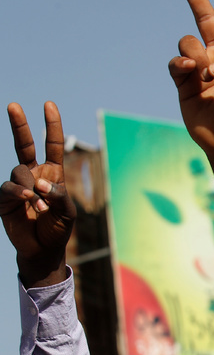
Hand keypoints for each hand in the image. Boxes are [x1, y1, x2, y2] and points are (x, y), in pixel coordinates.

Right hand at [0, 103, 75, 286]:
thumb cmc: (58, 228)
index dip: (51, 126)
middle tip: (13, 105)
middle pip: (23, 144)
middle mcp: (33, 174)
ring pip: (19, 171)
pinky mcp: (5, 197)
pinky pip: (8, 187)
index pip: (52, 145)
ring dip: (31, 187)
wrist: (43, 249)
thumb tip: (39, 182)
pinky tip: (27, 200)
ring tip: (41, 206)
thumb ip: (57, 194)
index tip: (48, 105)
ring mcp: (18, 184)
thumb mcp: (66, 211)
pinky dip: (19, 192)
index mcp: (52, 173)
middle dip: (19, 124)